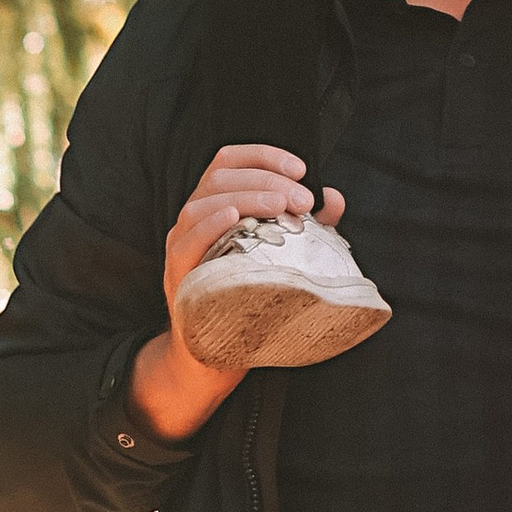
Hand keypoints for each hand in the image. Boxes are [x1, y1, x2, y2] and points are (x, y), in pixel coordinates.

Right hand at [128, 148, 347, 440]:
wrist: (214, 355)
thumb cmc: (248, 296)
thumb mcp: (283, 255)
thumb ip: (308, 226)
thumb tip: (334, 198)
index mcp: (216, 206)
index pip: (229, 161)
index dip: (263, 155)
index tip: (301, 168)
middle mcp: (194, 219)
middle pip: (221, 177)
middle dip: (266, 180)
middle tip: (303, 199)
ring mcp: (181, 245)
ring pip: (203, 203)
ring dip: (246, 197)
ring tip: (282, 206)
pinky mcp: (177, 273)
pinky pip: (187, 239)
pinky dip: (210, 222)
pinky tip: (235, 217)